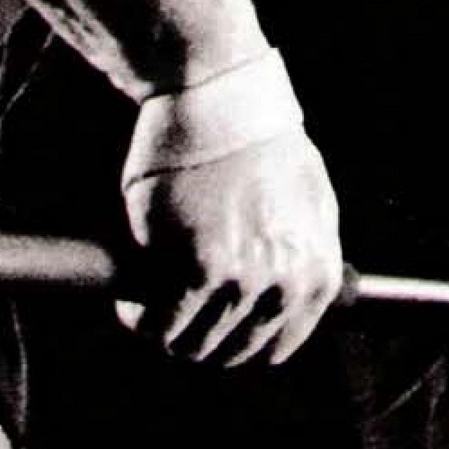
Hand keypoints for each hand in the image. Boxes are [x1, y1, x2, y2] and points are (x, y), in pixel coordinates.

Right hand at [117, 126, 343, 367]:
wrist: (220, 97)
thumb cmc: (255, 139)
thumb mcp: (308, 199)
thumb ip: (301, 250)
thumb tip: (289, 286)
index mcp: (319, 272)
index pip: (278, 346)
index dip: (238, 344)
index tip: (211, 330)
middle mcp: (288, 284)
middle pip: (234, 351)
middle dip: (200, 342)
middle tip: (171, 319)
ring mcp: (245, 278)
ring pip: (196, 343)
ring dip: (167, 335)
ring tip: (146, 314)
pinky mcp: (199, 266)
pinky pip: (164, 321)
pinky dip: (141, 322)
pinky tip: (129, 308)